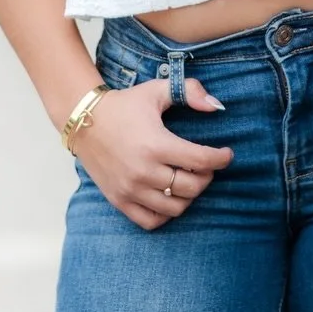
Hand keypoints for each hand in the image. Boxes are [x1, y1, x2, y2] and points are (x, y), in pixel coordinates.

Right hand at [72, 76, 231, 230]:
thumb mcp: (156, 90)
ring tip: (189, 180)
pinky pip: (151, 221)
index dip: (220, 159)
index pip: (200, 160)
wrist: (85, 121)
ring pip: (174, 207)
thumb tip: (216, 105)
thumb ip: (189, 91)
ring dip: (189, 196)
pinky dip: (166, 214)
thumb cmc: (124, 105)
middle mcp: (144, 171)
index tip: (227, 154)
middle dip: (206, 177)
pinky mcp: (120, 201)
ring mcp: (131, 189)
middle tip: (206, 166)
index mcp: (156, 144)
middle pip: (191, 187)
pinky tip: (170, 197)